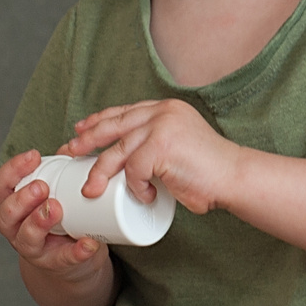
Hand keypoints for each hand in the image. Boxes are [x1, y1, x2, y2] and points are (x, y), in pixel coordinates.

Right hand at [0, 149, 105, 278]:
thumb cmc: (61, 219)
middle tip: (41, 186)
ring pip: (27, 237)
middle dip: (23, 198)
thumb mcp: (57, 193)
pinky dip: (76, 251)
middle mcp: (16, 228)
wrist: (72, 262)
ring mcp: (33, 249)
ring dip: (39, 221)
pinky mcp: (55, 265)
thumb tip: (71, 146)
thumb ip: (62, 170)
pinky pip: (63, 259)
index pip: (1, 185)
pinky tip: (88, 243)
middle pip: (7, 213)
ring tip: (57, 209)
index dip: (13, 170)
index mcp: (13, 205)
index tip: (34, 156)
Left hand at [63, 100, 241, 215]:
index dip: (98, 121)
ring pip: (117, 150)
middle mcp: (162, 111)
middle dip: (86, 140)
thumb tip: (122, 164)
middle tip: (70, 153)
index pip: (123, 111)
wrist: (235, 177)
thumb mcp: (177, 148)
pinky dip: (135, 187)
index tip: (80, 131)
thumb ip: (155, 146)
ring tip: (91, 190)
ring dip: (99, 172)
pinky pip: (134, 169)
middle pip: (112, 125)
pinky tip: (146, 196)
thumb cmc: (208, 172)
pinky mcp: (163, 145)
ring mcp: (162, 126)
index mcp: (164, 109)